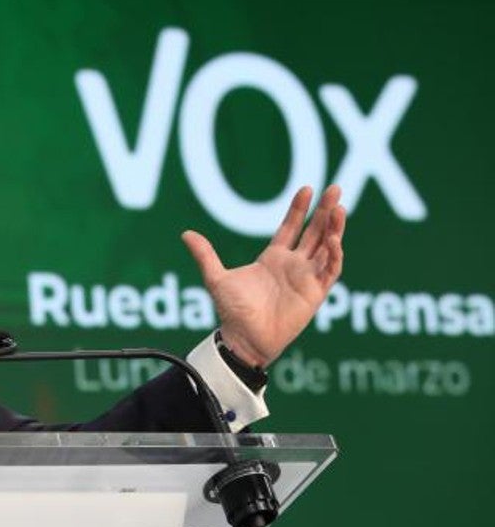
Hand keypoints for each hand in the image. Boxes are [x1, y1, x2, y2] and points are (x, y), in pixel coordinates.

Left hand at [181, 184, 345, 366]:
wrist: (244, 338)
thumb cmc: (232, 311)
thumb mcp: (216, 277)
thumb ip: (205, 255)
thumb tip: (186, 233)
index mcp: (273, 258)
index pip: (291, 227)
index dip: (299, 209)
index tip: (306, 189)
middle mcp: (293, 265)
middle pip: (314, 232)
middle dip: (325, 212)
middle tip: (335, 189)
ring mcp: (306, 278)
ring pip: (327, 248)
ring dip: (335, 229)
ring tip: (340, 209)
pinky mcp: (314, 293)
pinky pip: (330, 271)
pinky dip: (333, 255)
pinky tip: (333, 240)